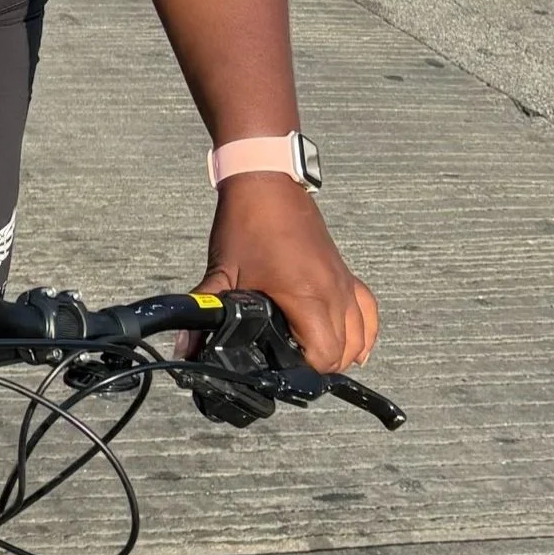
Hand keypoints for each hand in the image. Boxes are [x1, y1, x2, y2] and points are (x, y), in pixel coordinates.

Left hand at [199, 172, 377, 373]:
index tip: (280, 370)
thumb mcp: (223, 271)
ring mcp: (344, 282)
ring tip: (312, 358)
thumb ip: (204, 309)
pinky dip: (366, 333)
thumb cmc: (247, 223)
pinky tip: (356, 347)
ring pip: (362, 336)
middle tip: (289, 366)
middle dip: (319, 366)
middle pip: (345, 351)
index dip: (303, 371)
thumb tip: (184, 345)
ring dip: (343, 353)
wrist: (265, 183)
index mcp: (307, 296)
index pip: (324, 355)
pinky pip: (369, 312)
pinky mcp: (345, 273)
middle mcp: (334, 292)